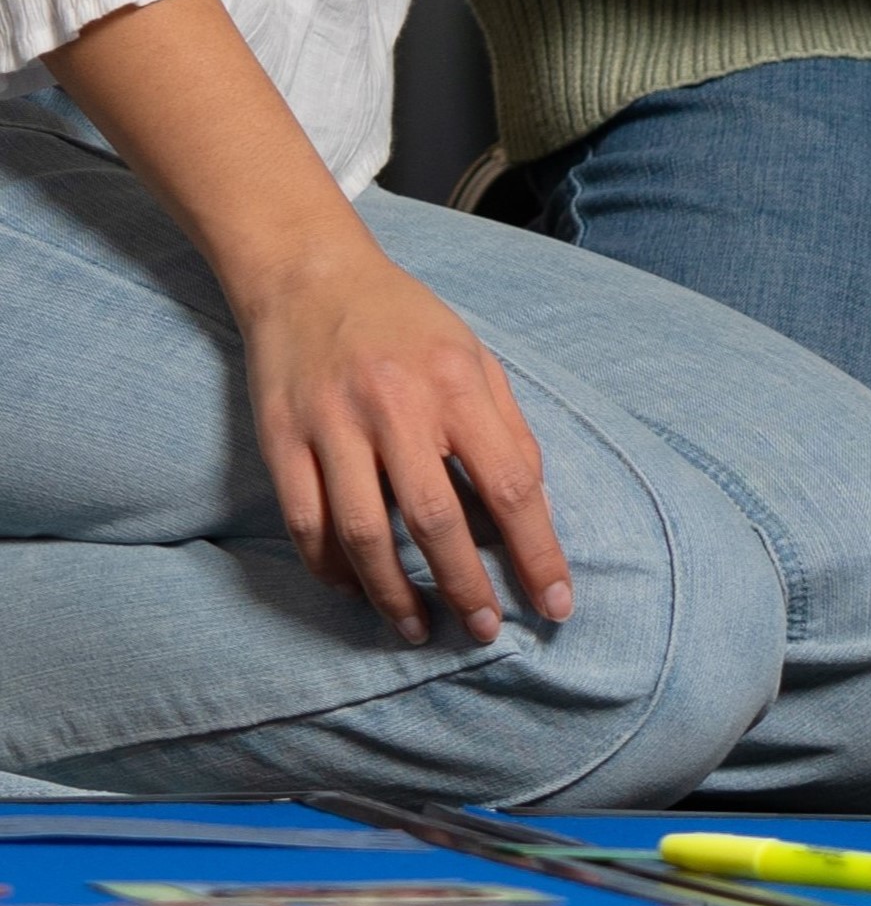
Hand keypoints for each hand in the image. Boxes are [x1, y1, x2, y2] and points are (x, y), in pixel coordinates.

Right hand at [234, 236, 574, 642]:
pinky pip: (307, 524)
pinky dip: (332, 569)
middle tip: (482, 630)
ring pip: (363, 534)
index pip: (509, 483)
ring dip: (392, 595)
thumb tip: (533, 509)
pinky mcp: (281, 440)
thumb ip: (506, 428)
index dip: (536, 551)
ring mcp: (331, 424)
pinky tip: (355, 589)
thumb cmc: (404, 322)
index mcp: (455, 381)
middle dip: (465, 587)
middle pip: (435, 518)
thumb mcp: (473, 355)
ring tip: (417, 627)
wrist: (308, 274)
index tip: (555, 604)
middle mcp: (394, 404)